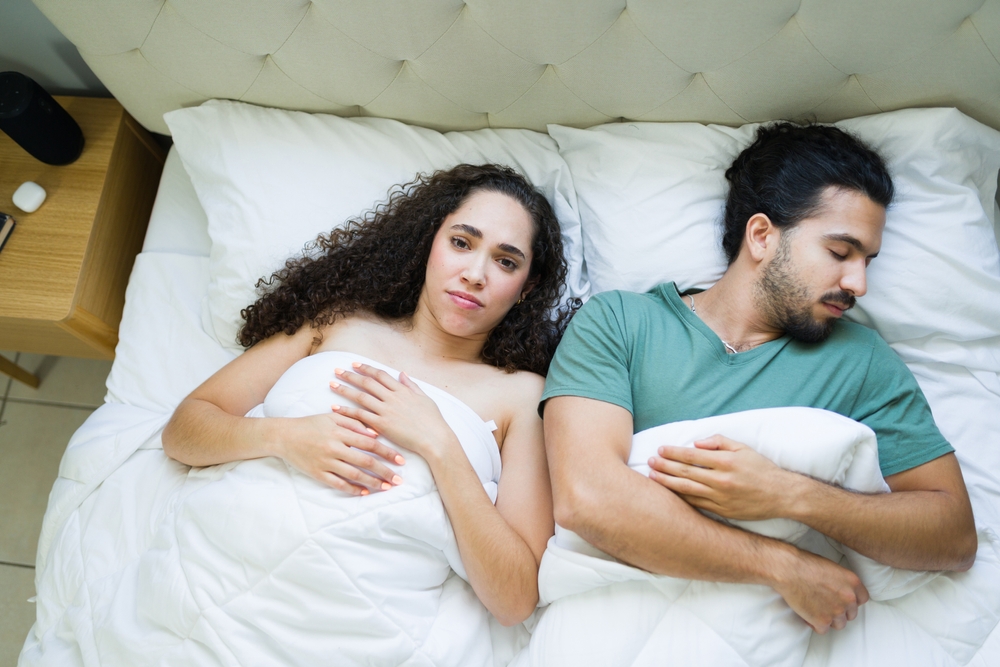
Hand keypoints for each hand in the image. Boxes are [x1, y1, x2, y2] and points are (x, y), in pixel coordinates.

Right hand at [274, 411, 404, 495]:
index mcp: (340, 432)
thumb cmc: (311, 424)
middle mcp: (334, 448)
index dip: (387, 452)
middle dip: (385, 471)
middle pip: (365, 462)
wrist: (284, 436)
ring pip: (354, 475)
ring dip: (372, 483)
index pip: (370, 444)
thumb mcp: (332, 417)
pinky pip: (338, 484)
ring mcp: (326, 462)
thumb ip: (354, 422)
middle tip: (399, 479)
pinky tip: (364, 492)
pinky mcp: (317, 473)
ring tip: (386, 487)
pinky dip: (352, 489)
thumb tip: (375, 433)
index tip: (401, 459)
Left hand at [329, 363, 459, 463]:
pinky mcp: (382, 425)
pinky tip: (336, 408)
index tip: (355, 365)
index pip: (380, 375)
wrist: (434, 438)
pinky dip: (347, 411)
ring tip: (332, 385)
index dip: (366, 368)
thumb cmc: (433, 420)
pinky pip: (361, 416)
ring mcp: (386, 411)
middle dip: (351, 375)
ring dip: (345, 390)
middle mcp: (392, 397)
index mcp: (402, 390)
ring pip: (361, 396)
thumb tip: (402, 373)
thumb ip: (411, 385)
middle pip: (367, 382)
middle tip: (337, 370)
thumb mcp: (424, 398)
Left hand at [647, 434, 796, 520]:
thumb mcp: (743, 448)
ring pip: (687, 490)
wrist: (781, 495)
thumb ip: (719, 442)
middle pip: (685, 473)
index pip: (692, 456)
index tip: (660, 449)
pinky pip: (696, 504)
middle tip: (649, 462)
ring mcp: (721, 498)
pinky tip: (669, 493)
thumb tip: (697, 443)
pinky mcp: (722, 511)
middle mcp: (721, 480)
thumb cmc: (761, 469)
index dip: (673, 453)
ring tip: (652, 476)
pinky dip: (681, 498)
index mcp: (726, 462)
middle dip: (664, 467)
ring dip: (667, 483)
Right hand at [771, 548, 869, 633]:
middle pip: (851, 614)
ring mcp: (836, 611)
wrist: (788, 570)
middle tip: (825, 604)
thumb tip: (840, 590)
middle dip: (840, 611)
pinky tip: (807, 615)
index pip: (863, 599)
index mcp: (853, 582)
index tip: (842, 600)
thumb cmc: (805, 564)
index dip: (851, 600)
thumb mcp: (832, 567)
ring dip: (829, 619)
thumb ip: (842, 582)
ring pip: (839, 624)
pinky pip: (823, 630)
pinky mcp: (822, 621)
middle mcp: (848, 598)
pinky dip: (815, 625)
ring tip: (816, 610)